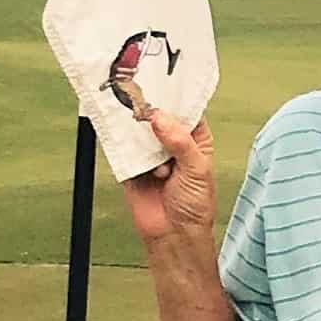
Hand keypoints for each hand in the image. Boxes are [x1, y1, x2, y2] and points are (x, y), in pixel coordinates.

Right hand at [121, 112, 216, 245]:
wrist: (173, 235)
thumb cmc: (195, 205)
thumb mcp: (196, 169)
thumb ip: (180, 141)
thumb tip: (159, 117)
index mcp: (195, 140)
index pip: (186, 111)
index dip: (176, 99)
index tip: (164, 86)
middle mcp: (172, 143)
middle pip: (159, 117)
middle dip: (152, 111)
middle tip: (143, 101)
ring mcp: (151, 154)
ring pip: (141, 131)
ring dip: (139, 130)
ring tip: (139, 126)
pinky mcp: (132, 165)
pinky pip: (124, 148)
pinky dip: (124, 143)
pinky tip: (128, 141)